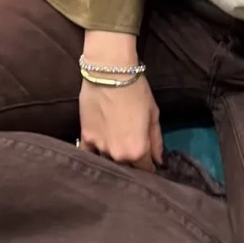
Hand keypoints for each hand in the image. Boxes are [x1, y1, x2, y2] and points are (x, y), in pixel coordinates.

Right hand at [77, 30, 162, 170]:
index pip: (146, 170)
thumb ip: (156, 141)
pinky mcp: (85, 138)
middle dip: (131, 163)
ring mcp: (99, 148)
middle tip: (132, 151)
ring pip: (108, 161)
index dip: (150, 167)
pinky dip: (94, 153)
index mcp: (138, 151)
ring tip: (116, 146)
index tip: (149, 163)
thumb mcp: (153, 114)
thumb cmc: (136, 91)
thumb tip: (159, 161)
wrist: (110, 72)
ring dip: (113, 158)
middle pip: (127, 168)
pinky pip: (89, 154)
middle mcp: (118, 156)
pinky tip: (98, 148)